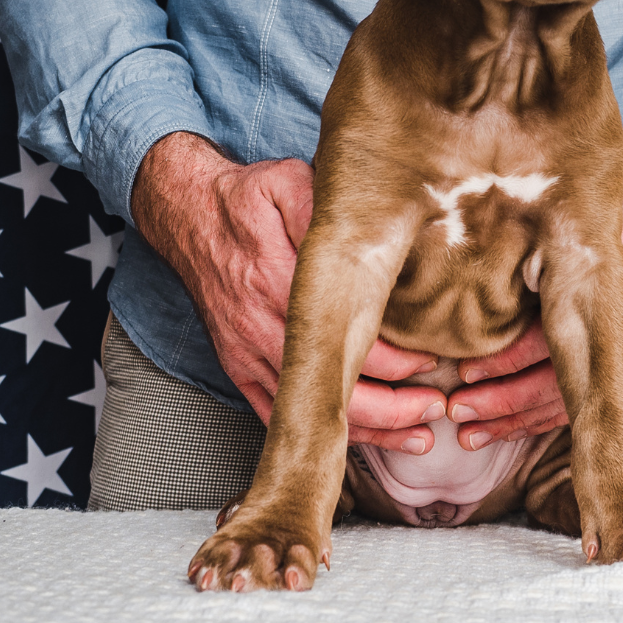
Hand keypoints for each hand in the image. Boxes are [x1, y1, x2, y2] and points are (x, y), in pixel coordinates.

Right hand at [130, 131, 446, 451]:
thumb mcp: (288, 183)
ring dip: (365, 431)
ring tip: (414, 437)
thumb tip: (370, 234)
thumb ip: (325, 210)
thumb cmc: (246, 199)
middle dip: (392, 410)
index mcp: (278, 282)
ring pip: (308, 409)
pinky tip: (358, 440)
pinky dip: (318, 430)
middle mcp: (261, 326)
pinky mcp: (239, 364)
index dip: (393, 359)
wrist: (188, 214)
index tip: (431, 361)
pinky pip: (278, 412)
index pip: (346, 337)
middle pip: (331, 388)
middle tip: (435, 410)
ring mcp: (247, 351)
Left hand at [448, 123, 622, 450]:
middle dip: (502, 401)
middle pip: (558, 378)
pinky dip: (548, 412)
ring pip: (573, 396)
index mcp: (606, 284)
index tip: (461, 372)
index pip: (548, 337)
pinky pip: (589, 391)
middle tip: (456, 410)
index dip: (502, 360)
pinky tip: (512, 425)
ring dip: (519, 418)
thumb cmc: (618, 194)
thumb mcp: (576, 198)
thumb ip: (535, 227)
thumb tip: (470, 247)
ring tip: (472, 430)